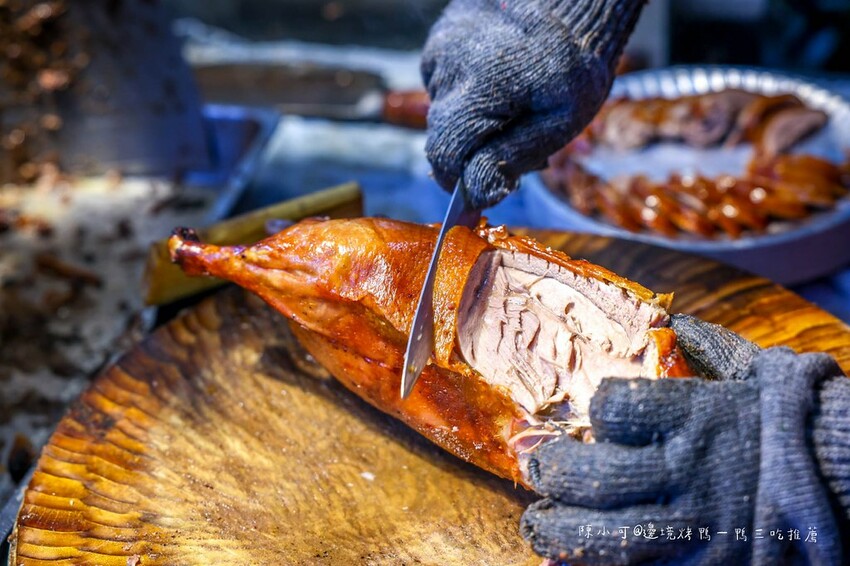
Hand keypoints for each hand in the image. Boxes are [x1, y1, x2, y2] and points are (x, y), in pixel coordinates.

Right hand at [421, 0, 643, 208]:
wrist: (573, 0)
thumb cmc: (575, 63)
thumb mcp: (559, 122)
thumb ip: (511, 159)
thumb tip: (475, 195)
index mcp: (480, 85)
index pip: (445, 154)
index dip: (460, 181)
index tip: (485, 190)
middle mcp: (450, 63)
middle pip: (441, 135)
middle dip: (471, 151)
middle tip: (514, 142)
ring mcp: (441, 47)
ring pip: (442, 110)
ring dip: (470, 121)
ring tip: (511, 105)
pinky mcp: (440, 37)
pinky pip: (442, 83)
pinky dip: (465, 94)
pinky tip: (496, 82)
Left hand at [520, 315, 849, 564]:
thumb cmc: (793, 422)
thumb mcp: (755, 376)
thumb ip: (708, 352)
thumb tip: (668, 324)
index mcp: (699, 416)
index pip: (615, 408)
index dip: (598, 411)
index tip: (598, 416)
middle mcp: (691, 472)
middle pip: (596, 478)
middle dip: (555, 473)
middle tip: (540, 468)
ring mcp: (699, 529)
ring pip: (607, 539)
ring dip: (559, 530)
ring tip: (539, 522)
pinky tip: (574, 559)